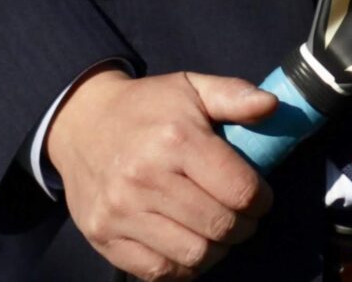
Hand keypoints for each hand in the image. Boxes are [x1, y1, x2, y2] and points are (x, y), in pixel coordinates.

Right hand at [44, 68, 276, 280]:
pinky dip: (182, 266)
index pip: (240, 190)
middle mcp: (145, 177)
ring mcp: (121, 210)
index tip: (259, 196)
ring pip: (194, 255)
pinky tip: (186, 243)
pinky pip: (159, 271)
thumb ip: (234, 95)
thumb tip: (272, 105)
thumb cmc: (146, 107)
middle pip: (220, 227)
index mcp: (175, 138)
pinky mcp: (103, 235)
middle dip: (243, 226)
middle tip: (241, 216)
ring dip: (216, 249)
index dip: (261, 199)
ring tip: (215, 230)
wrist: (80, 122)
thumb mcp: (190, 87)